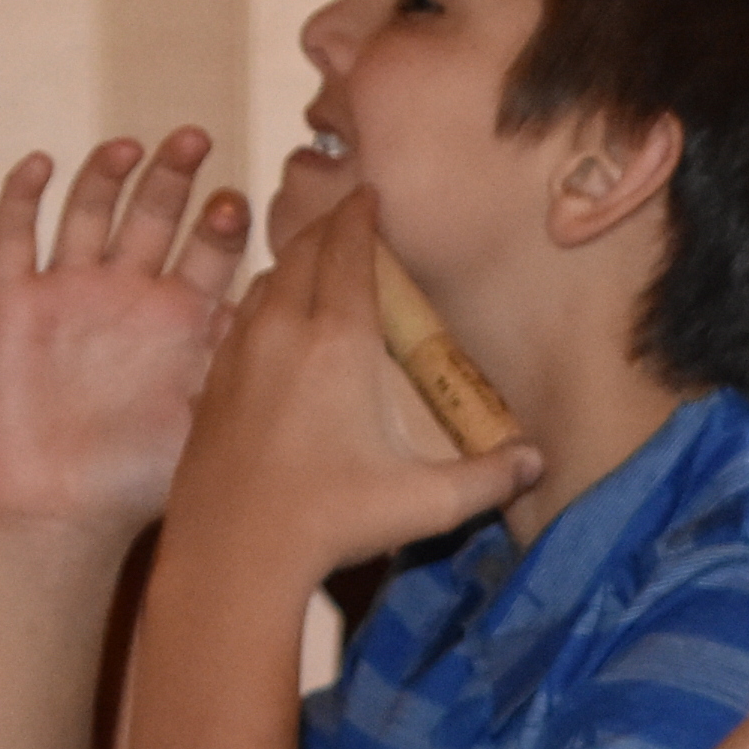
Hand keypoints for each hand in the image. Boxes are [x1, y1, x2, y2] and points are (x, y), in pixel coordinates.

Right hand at [0, 132, 250, 541]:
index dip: (228, 220)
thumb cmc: (145, 482)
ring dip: (109, 174)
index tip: (250, 198)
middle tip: (198, 141)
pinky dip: (24, 195)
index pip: (214, 251)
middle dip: (176, 176)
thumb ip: (252, 374)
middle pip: (156, 214)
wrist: (64, 513)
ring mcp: (74, 292)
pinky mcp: (17, 302)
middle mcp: (132, 295)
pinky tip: (43, 162)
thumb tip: (334, 349)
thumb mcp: (210, 419)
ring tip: (135, 146)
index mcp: (185, 320)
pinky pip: (16, 235)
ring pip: (91, 210)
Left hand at [165, 190, 540, 587]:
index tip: (369, 193)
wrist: (231, 555)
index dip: (359, 216)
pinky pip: (238, 320)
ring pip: (264, 282)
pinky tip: (273, 327)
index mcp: (339, 342)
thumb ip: (487, 479)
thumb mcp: (424, 504)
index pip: (348, 252)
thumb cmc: (332, 521)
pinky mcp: (211, 384)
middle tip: (347, 218)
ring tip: (312, 266)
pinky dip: (262, 305)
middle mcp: (284, 331)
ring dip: (290, 264)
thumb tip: (538, 461)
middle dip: (325, 227)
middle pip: (301, 253)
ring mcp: (239, 354)